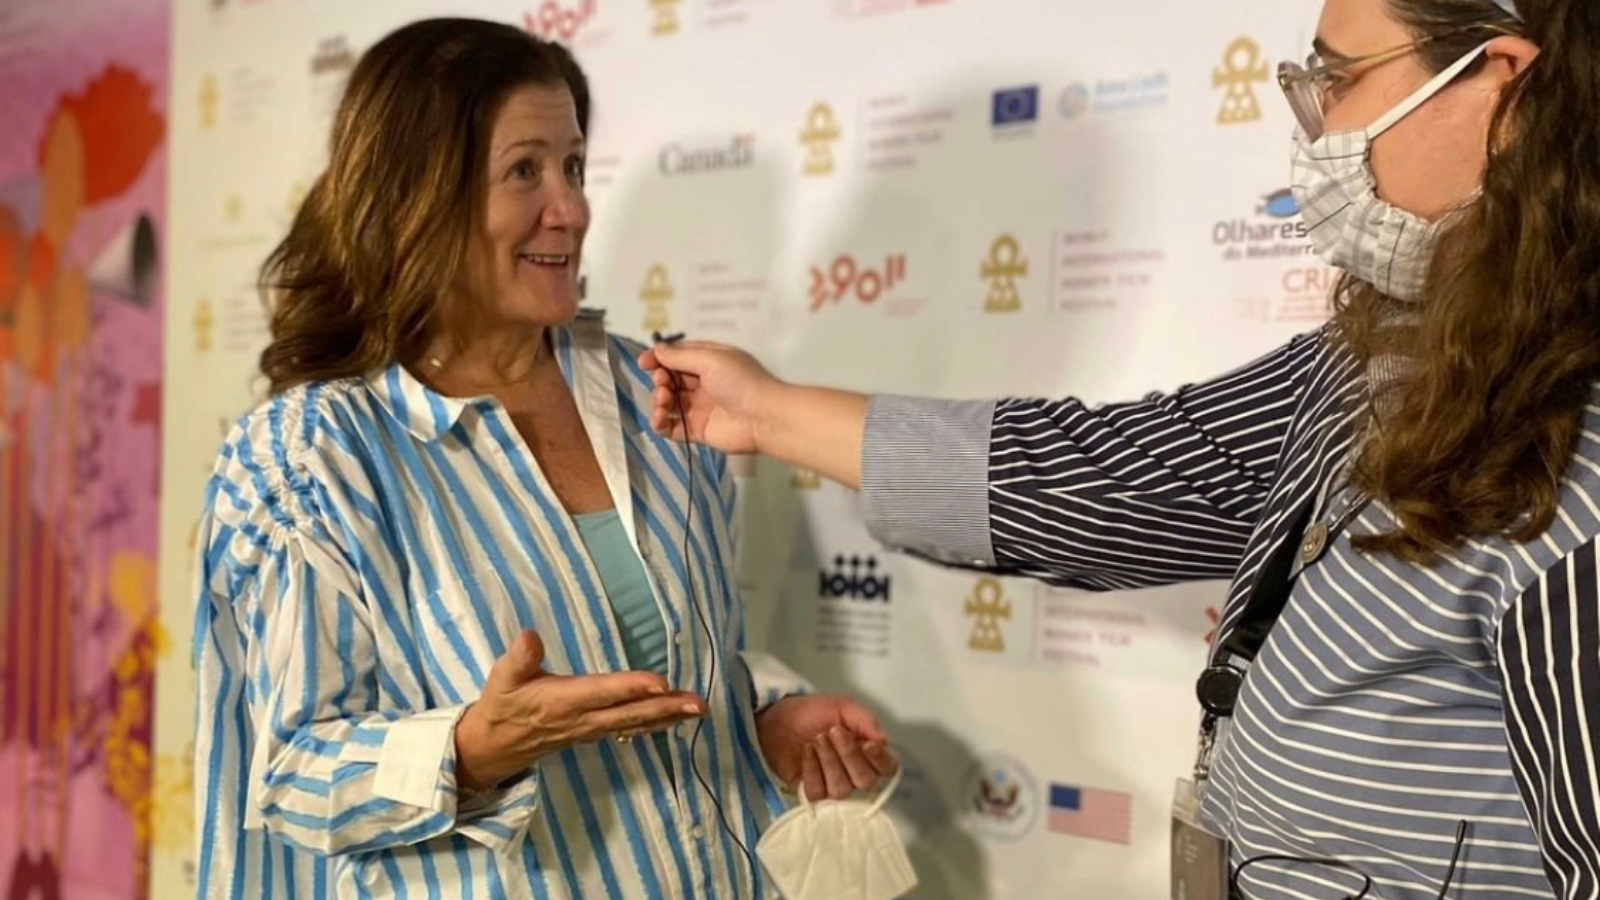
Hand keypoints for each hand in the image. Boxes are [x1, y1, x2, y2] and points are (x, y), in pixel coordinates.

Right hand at [455, 631, 706, 790]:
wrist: (494, 746)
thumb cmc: (502, 705)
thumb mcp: (502, 678)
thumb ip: (519, 658)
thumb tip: (530, 635)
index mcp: (563, 700)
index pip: (603, 692)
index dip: (632, 687)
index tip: (661, 683)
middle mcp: (583, 718)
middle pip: (630, 713)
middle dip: (666, 708)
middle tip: (699, 703)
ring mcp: (592, 729)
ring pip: (635, 723)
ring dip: (668, 717)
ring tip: (698, 709)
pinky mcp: (594, 732)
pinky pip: (630, 729)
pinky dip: (654, 724)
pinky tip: (675, 719)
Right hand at [639, 341, 782, 454]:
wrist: (764, 417)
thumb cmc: (741, 381)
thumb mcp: (710, 359)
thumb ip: (681, 356)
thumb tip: (658, 350)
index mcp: (710, 361)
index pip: (678, 357)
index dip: (659, 358)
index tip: (643, 362)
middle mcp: (704, 383)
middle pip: (670, 379)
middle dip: (660, 379)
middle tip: (663, 383)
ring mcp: (700, 407)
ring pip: (669, 402)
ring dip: (659, 400)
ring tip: (664, 401)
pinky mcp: (698, 430)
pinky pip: (672, 427)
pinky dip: (661, 423)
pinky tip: (660, 419)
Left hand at [754, 695, 897, 800]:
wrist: (777, 717)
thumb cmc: (811, 712)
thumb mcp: (841, 706)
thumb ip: (865, 719)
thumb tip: (884, 740)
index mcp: (868, 751)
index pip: (888, 767)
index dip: (880, 760)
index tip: (867, 744)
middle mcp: (855, 771)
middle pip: (866, 781)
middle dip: (848, 756)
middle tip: (831, 733)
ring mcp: (833, 784)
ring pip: (842, 790)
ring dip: (828, 762)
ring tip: (815, 741)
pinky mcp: (811, 792)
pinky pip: (818, 793)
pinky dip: (811, 770)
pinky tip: (806, 753)